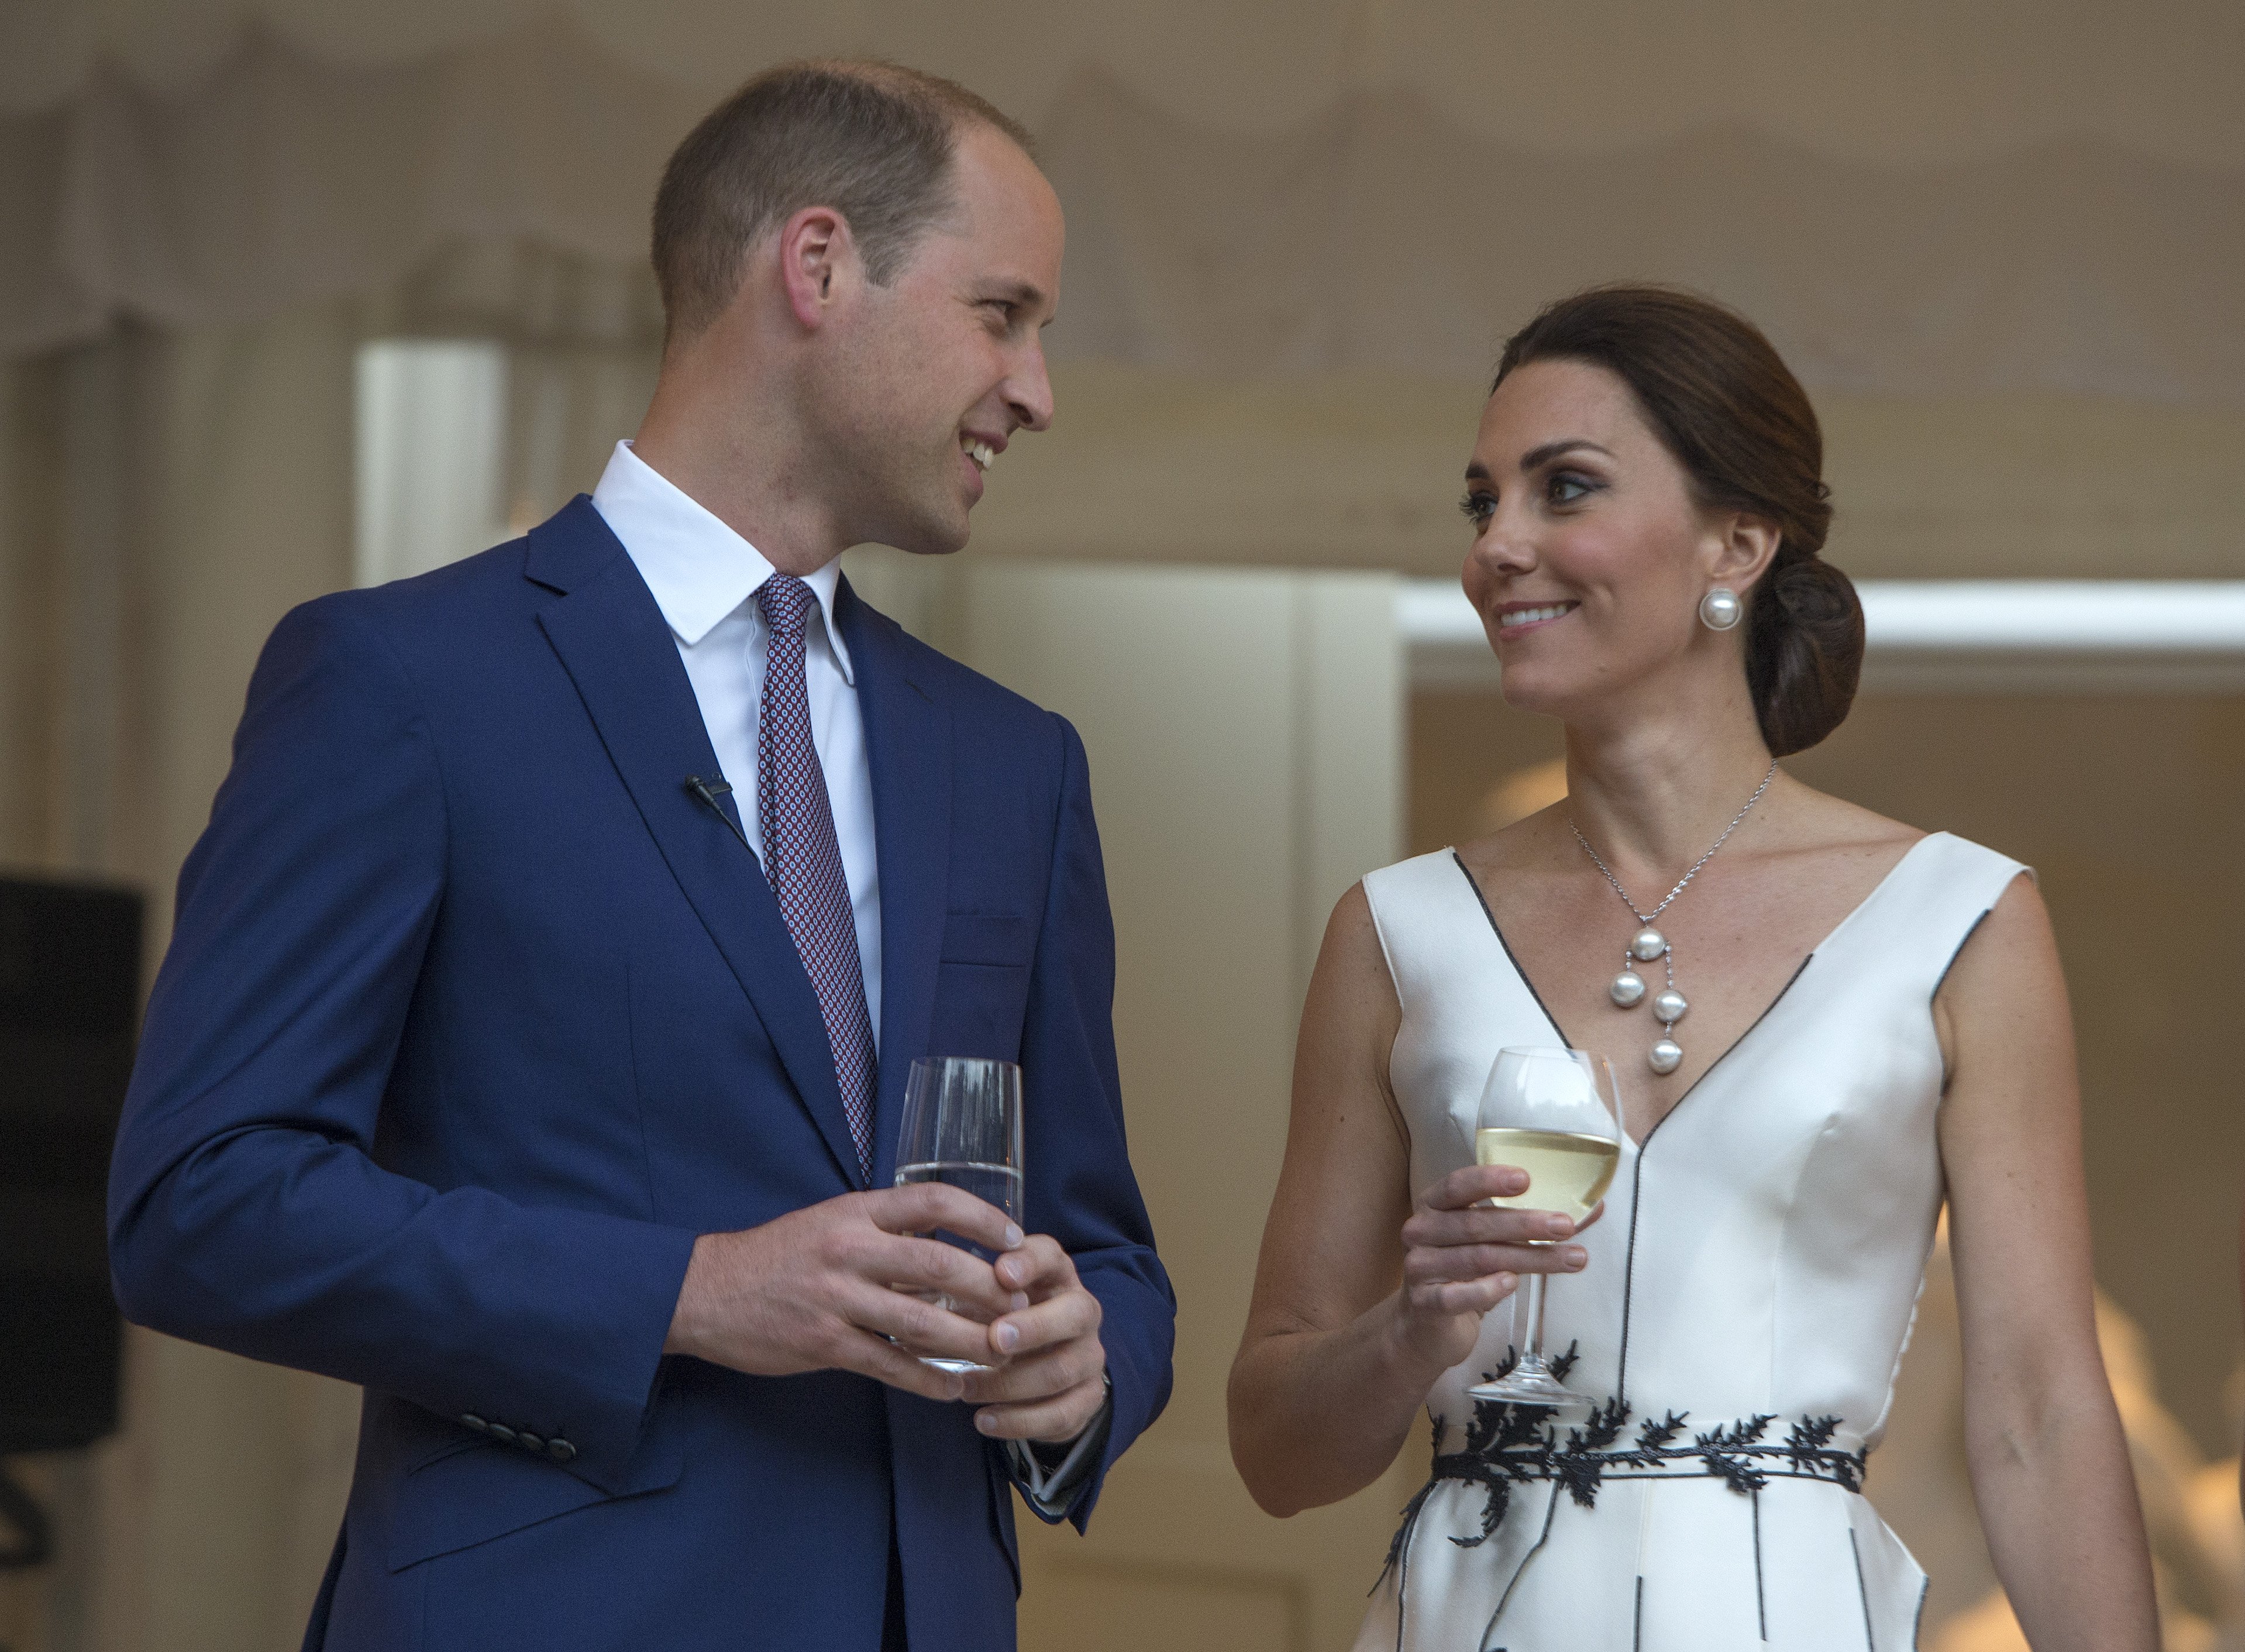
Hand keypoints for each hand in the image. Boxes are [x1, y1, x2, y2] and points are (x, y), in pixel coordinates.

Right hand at [665, 1185, 1025, 1403]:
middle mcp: (850, 1249)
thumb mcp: (832, 1222)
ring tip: (1002, 1353)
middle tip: (1021, 1307)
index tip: (1016, 1239)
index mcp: (856, 1211)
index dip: (984, 1218)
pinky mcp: (823, 1343)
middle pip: (941, 1265)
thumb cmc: (779, 1255)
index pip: (934, 1201)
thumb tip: (951, 1248)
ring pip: (922, 1322)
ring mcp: (836, 1298)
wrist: (706, 1291)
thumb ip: (886, 1233)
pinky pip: (890, 1364)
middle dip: (991, 1289)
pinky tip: (953, 1388)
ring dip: (970, 1341)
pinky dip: (928, 1379)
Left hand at [960, 1236, 1106, 1443]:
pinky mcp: (1088, 1398)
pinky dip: (1019, 1421)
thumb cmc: (1002, 1317)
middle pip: (1076, 1313)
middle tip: (995, 1339)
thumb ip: (961, 1288)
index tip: (1001, 1273)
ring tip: (966, 1388)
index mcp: (1056, 1275)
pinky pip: (1061, 1414)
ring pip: (1062, 1370)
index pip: (1052, 1257)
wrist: (1042, 1363)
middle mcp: (1083, 1311)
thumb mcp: (986, 1295)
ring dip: (1010, 1382)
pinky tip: (983, 1421)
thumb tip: (914, 1284)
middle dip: (1035, 1326)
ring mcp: (1089, 1356)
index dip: (1030, 1263)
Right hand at [1390, 1163, 1595, 1376]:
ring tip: (1570, 1259)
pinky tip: (1512, 1283)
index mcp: (1435, 1206)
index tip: (1527, 1179)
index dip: (1489, 1180)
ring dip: (1528, 1258)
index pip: (1457, 1185)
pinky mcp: (1424, 1304)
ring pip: (1478, 1259)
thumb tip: (1593, 1208)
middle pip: (1475, 1223)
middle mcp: (1421, 1231)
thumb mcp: (1494, 1242)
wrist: (1426, 1326)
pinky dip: (1486, 1289)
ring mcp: (1419, 1268)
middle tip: (1565, 1226)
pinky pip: (1456, 1295)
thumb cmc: (1465, 1273)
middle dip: (1525, 1223)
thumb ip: (1535, 1224)